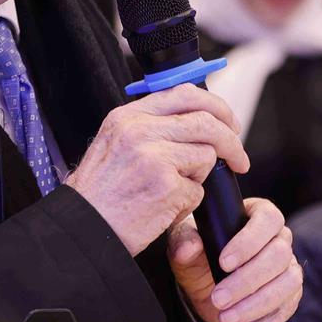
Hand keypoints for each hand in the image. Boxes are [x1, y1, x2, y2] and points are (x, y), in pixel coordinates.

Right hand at [65, 84, 246, 256]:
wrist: (81, 228)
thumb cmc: (99, 194)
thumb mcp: (114, 144)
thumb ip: (149, 128)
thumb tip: (196, 121)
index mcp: (127, 116)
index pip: (183, 93)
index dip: (215, 106)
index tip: (229, 123)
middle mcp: (139, 130)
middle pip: (206, 121)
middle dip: (231, 140)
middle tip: (239, 158)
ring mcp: (153, 156)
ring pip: (205, 156)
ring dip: (199, 177)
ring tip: (172, 191)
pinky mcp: (165, 185)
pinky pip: (198, 190)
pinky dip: (188, 203)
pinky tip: (164, 209)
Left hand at [169, 198, 302, 321]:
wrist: (203, 284)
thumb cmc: (198, 254)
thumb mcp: (184, 245)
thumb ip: (184, 242)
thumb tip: (189, 248)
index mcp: (258, 215)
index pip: (267, 219)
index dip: (249, 242)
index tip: (223, 262)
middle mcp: (280, 240)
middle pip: (279, 256)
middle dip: (247, 281)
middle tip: (218, 298)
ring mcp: (288, 270)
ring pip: (286, 286)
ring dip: (254, 308)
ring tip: (224, 320)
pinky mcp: (288, 299)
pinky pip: (280, 315)